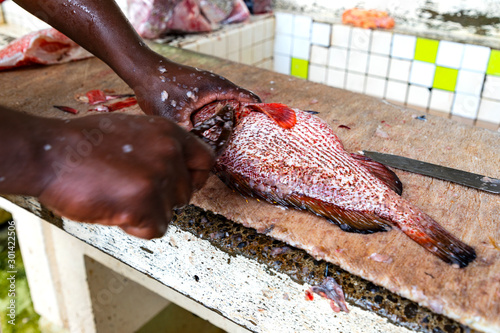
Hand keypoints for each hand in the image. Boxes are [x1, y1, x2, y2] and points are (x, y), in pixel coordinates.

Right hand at [36, 113, 213, 238]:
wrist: (49, 154)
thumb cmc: (82, 144)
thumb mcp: (132, 131)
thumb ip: (158, 148)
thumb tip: (176, 168)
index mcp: (168, 133)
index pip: (205, 160)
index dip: (194, 176)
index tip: (180, 184)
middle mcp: (169, 153)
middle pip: (186, 193)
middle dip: (163, 199)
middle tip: (132, 192)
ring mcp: (158, 178)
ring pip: (170, 213)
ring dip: (146, 213)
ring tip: (117, 197)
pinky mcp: (144, 204)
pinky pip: (156, 229)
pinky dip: (136, 227)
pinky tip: (114, 209)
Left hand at [126, 50, 260, 128]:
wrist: (143, 70)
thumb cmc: (158, 90)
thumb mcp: (174, 119)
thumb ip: (190, 137)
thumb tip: (202, 154)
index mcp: (217, 87)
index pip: (247, 98)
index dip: (258, 112)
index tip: (265, 126)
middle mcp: (216, 82)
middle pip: (240, 101)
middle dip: (245, 118)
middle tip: (248, 139)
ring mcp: (208, 82)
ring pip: (228, 100)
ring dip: (232, 114)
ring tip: (234, 135)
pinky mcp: (200, 85)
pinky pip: (217, 99)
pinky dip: (221, 110)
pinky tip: (214, 125)